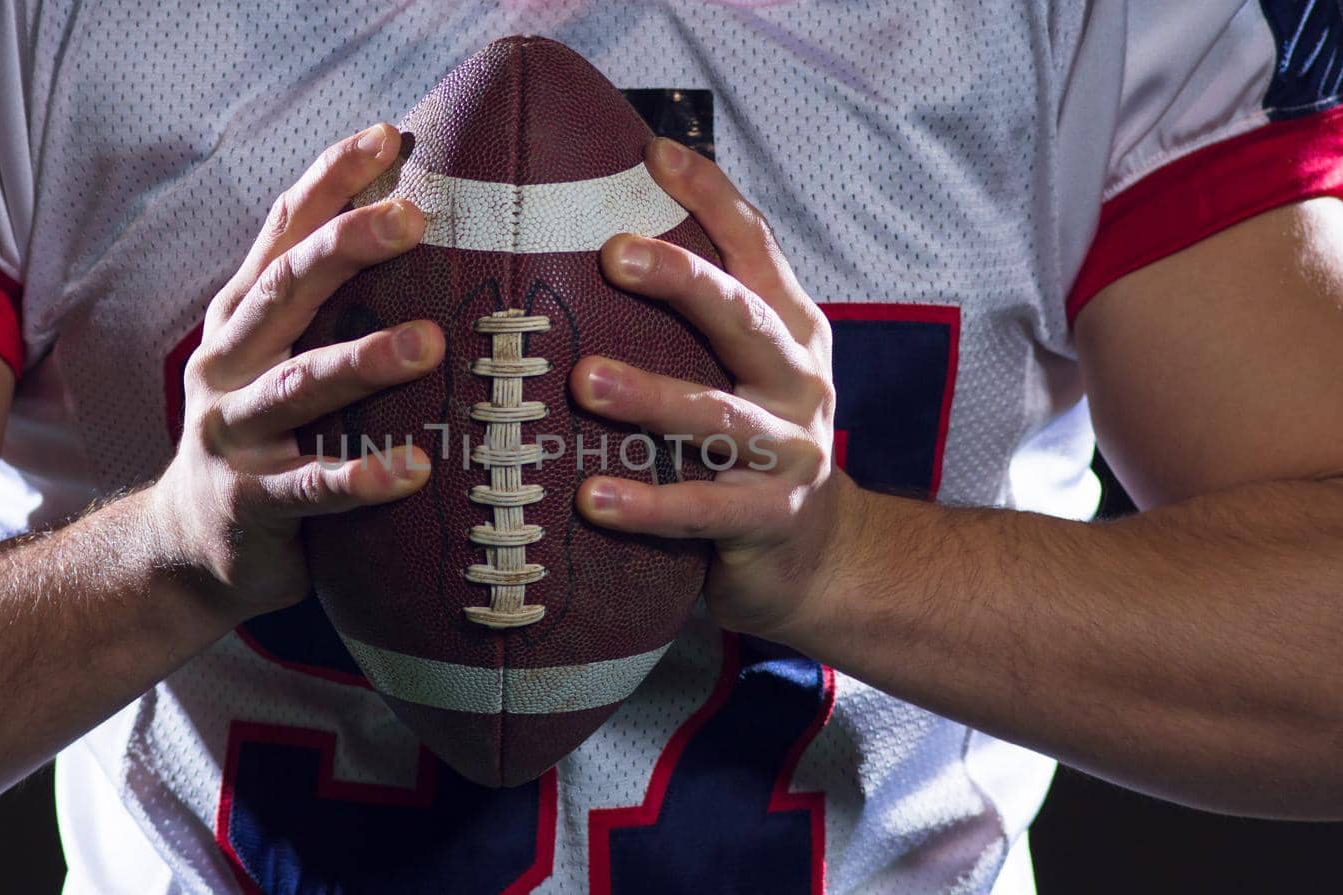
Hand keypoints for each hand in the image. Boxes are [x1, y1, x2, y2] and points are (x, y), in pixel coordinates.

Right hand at [150, 124, 444, 620]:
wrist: (191, 548)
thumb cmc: (265, 436)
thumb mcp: (280, 359)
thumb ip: (331, 306)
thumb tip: (418, 218)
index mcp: (242, 320)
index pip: (283, 233)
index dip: (330, 181)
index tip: (387, 135)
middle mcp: (228, 365)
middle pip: (285, 292)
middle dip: (346, 247)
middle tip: (414, 218)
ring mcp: (232, 434)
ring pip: (298, 387)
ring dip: (362, 361)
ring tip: (429, 344)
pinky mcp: (249, 503)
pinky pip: (309, 486)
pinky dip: (361, 476)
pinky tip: (414, 468)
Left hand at [572, 138, 849, 643]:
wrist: (820, 556)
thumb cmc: (753, 442)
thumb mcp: (742, 368)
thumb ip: (694, 316)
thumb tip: (595, 235)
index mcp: (790, 331)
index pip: (755, 248)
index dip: (712, 196)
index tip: (653, 152)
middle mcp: (797, 382)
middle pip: (743, 317)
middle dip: (683, 280)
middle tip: (614, 252)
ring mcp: (788, 452)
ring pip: (718, 416)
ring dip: (651, 396)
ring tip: (584, 381)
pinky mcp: (767, 520)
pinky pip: (703, 510)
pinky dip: (648, 506)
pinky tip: (592, 498)